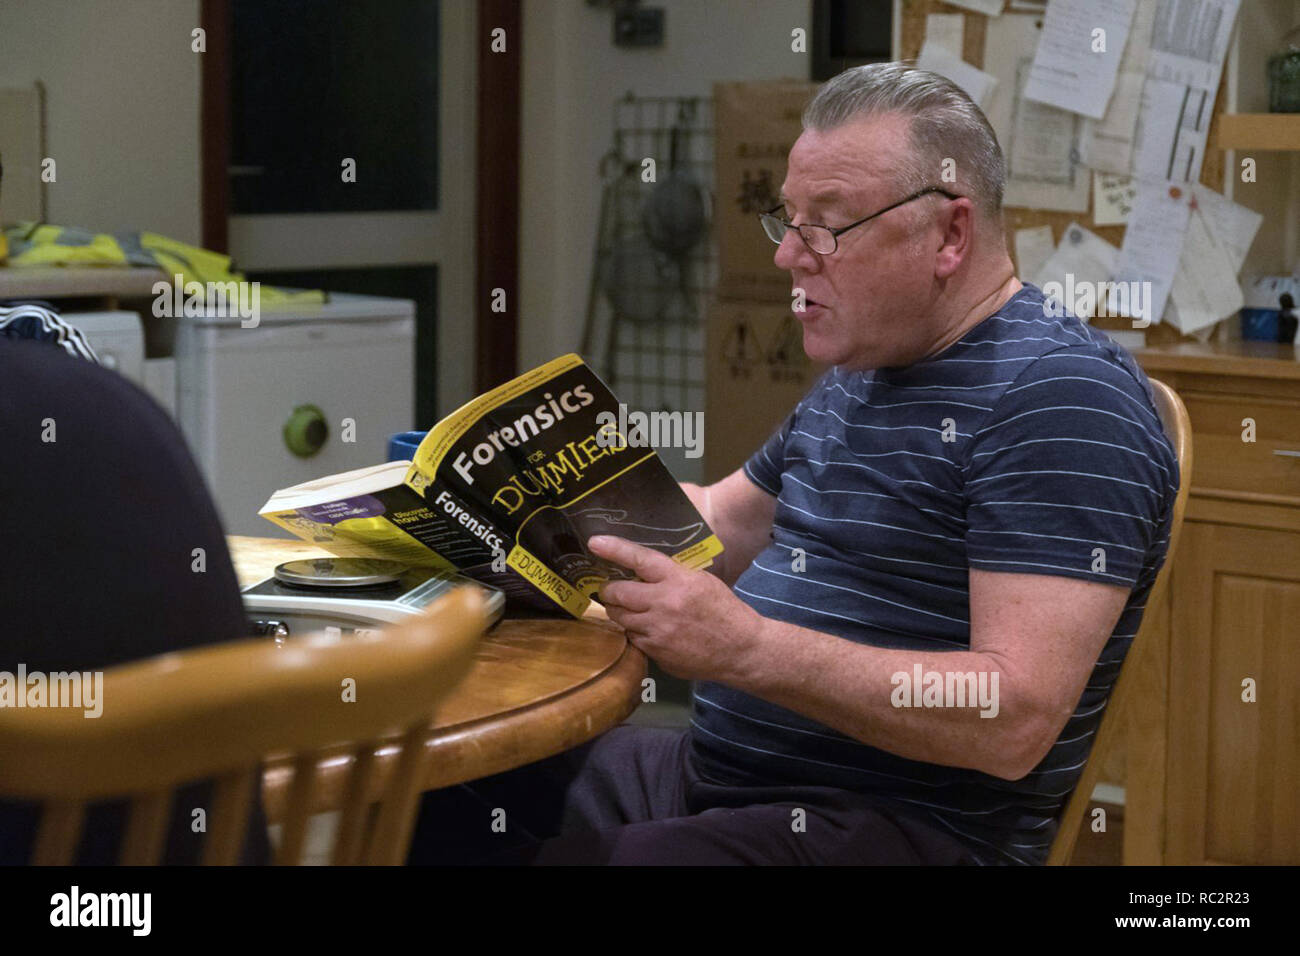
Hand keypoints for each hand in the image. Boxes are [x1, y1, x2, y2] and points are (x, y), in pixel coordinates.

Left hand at [588, 534, 762, 681]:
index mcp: (678, 579)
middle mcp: (663, 603)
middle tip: (611, 590)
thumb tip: (639, 569)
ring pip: (620, 618)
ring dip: (622, 612)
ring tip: (634, 610)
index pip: (639, 559)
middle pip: (617, 593)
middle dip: (610, 591)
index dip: (614, 549)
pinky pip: (632, 639)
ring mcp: (657, 631)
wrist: (740, 648)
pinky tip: (652, 631)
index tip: (595, 542)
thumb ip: (671, 574)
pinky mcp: (655, 652)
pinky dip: (636, 633)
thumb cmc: (722, 609)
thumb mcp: (700, 581)